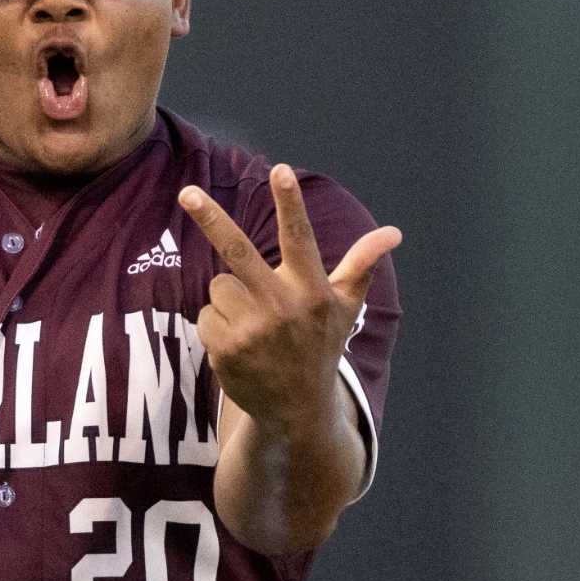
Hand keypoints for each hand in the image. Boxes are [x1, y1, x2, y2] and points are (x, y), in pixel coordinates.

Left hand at [179, 164, 399, 436]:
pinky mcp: (225, 350)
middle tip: (186, 192)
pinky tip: (240, 344)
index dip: (289, 203)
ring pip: (219, 285)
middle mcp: (282, 308)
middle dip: (210, 219)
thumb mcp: (345, 307)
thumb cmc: (321, 345)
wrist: (297, 410)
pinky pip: (206, 314)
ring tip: (254, 324)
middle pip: (237, 252)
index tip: (280, 171)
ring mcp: (251, 331)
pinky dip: (217, 325)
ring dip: (230, 298)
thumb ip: (361, 265)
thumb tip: (393, 233)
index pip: (299, 238)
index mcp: (312, 290)